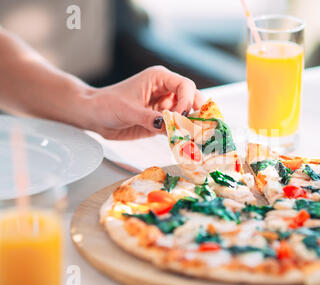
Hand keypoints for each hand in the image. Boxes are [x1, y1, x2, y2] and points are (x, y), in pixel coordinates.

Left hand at [85, 66, 203, 139]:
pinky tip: (182, 143)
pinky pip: (176, 128)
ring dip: (190, 127)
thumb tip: (169, 125)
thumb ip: (149, 118)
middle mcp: (166, 91)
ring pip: (187, 115)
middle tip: (199, 128)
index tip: (181, 116)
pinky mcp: (161, 122)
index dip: (188, 100)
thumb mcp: (127, 110)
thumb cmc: (106, 104)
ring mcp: (165, 107)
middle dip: (197, 113)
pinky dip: (181, 135)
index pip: (185, 86)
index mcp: (159, 78)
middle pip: (192, 99)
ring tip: (191, 138)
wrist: (94, 116)